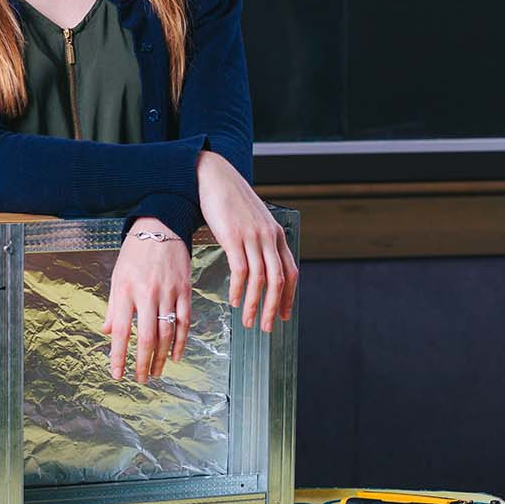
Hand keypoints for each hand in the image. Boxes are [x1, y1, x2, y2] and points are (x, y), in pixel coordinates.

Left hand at [99, 219, 190, 381]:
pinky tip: (177, 355)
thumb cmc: (135, 253)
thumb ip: (113, 306)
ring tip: (157, 371)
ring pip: (167, 332)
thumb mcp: (117, 277)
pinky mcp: (185, 290)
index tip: (118, 374)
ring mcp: (168, 292)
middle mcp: (147, 294)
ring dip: (163, 357)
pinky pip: (185, 321)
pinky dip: (182, 341)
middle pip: (147, 337)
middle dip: (143, 362)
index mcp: (126, 291)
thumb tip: (107, 331)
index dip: (119, 356)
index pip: (122, 331)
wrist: (160, 227)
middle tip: (141, 379)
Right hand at [196, 150, 297, 331]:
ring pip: (260, 279)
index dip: (290, 297)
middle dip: (275, 308)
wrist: (213, 176)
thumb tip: (260, 260)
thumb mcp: (252, 220)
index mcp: (276, 235)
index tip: (285, 315)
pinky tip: (233, 300)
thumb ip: (260, 239)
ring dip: (255, 304)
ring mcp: (252, 237)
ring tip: (249, 321)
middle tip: (269, 327)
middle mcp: (268, 237)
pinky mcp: (234, 237)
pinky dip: (238, 289)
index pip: (291, 272)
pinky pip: (240, 270)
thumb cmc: (230, 199)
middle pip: (278, 281)